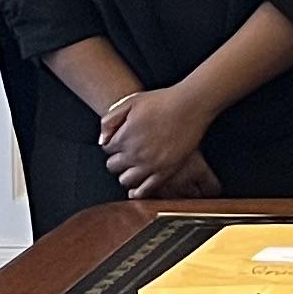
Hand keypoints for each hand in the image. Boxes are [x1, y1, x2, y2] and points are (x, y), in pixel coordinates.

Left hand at [96, 84, 216, 197]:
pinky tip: (137, 190)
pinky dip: (138, 192)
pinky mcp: (165, 172)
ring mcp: (150, 165)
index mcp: (123, 138)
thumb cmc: (162, 101)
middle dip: (118, 159)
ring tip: (134, 166)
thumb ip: (110, 120)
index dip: (113, 144)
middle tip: (127, 153)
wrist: (190, 105)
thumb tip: (102, 141)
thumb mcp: (130, 102)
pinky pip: (146, 190)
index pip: (107, 149)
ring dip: (126, 174)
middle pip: (113, 166)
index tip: (121, 140)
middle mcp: (134, 154)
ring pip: (126, 180)